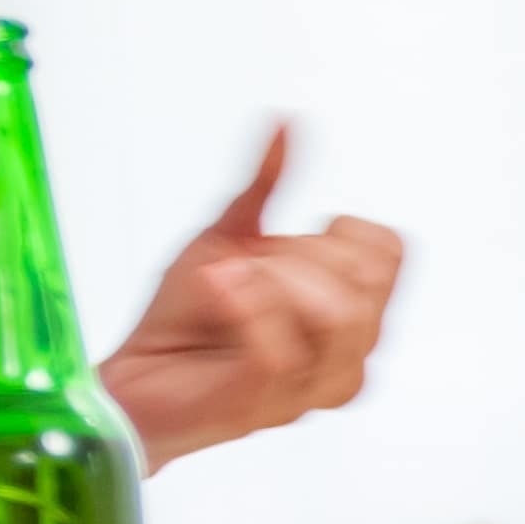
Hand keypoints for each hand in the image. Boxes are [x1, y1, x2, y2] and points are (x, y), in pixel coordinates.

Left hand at [105, 124, 400, 460]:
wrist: (133, 379)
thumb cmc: (185, 317)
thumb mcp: (226, 234)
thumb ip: (264, 181)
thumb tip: (286, 120)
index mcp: (349, 310)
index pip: (391, 252)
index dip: (341, 230)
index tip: (285, 239)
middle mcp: (346, 352)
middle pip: (367, 278)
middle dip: (300, 253)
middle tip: (244, 265)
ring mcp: (314, 386)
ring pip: (336, 314)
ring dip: (270, 280)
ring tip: (225, 280)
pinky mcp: (270, 403)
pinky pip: (284, 349)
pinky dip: (247, 309)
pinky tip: (219, 291)